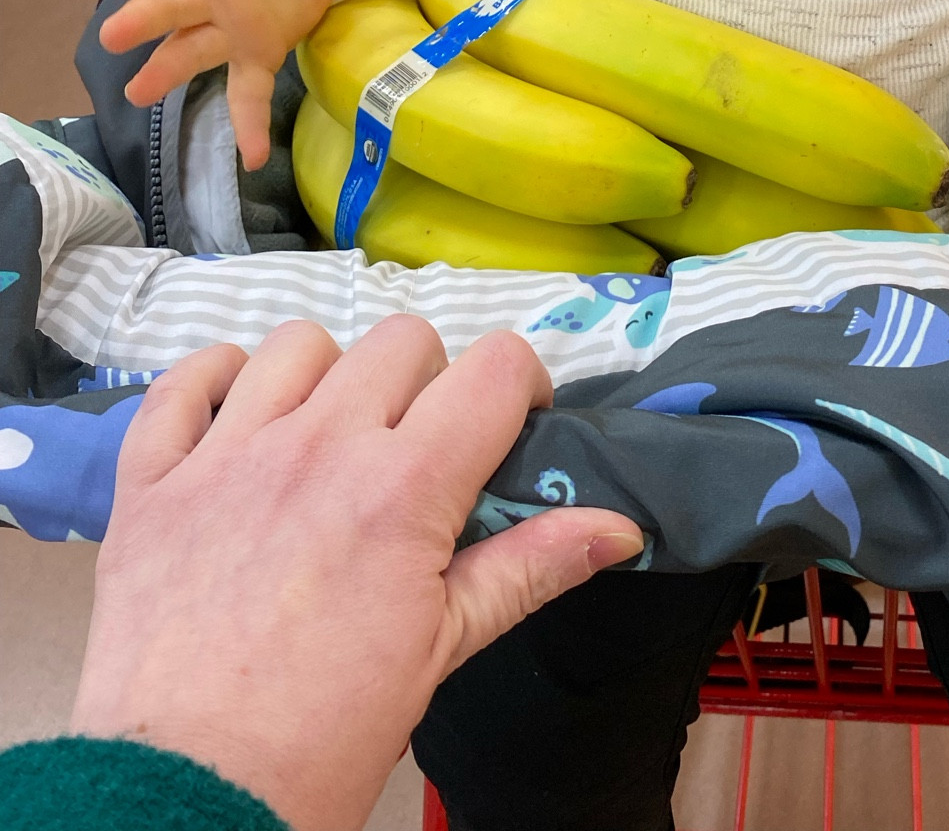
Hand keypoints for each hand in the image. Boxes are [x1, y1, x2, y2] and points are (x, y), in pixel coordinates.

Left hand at [73, 318, 642, 830]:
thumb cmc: (320, 738)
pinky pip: (183, 381)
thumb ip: (530, 568)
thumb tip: (617, 527)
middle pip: (403, 340)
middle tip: (418, 451)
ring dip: (327, 376)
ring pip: (299, 344)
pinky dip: (214, 383)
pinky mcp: (154, 480)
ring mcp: (228, 454)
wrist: (186, 799)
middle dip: (428, 383)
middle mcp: (319, 446)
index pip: (494, 368)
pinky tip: (237, 423)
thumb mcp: (442, 651)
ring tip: (328, 439)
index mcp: (403, 487)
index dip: (519, 386)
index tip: (510, 427)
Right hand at [76, 0, 361, 168]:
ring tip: (134, 93)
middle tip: (108, 36)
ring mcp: (233, 24)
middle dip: (142, 19)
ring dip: (165, 72)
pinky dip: (245, 124)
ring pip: (191, 49)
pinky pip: (246, 90)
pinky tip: (245, 157)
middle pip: (171, 5)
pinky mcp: (260, 49)